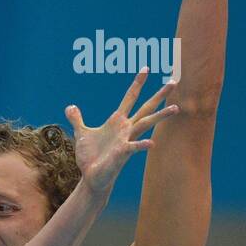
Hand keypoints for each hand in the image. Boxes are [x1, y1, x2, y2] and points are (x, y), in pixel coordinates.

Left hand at [66, 69, 178, 194]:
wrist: (91, 176)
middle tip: (175, 80)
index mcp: (117, 122)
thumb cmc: (91, 156)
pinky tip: (152, 143)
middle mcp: (126, 129)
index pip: (130, 98)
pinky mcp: (122, 153)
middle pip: (146, 108)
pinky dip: (141, 144)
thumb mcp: (82, 133)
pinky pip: (133, 147)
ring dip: (160, 116)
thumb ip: (77, 119)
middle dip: (159, 95)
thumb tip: (70, 107)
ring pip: (146, 124)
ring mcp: (126, 140)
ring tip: (176, 107)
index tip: (146, 68)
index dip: (137, 83)